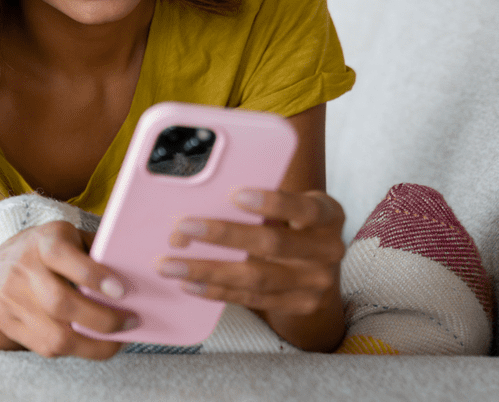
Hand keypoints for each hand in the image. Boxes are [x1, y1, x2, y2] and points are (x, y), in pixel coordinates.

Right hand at [0, 220, 134, 358]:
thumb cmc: (48, 250)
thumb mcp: (69, 237)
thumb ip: (97, 249)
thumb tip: (135, 266)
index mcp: (42, 241)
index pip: (61, 255)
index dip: (92, 274)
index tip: (122, 291)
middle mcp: (21, 268)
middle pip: (60, 302)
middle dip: (102, 319)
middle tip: (131, 321)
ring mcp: (11, 299)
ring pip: (56, 334)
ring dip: (95, 344)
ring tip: (119, 340)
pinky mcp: (7, 323)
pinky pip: (48, 347)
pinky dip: (79, 350)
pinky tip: (96, 344)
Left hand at [158, 189, 345, 318]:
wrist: (319, 267)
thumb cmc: (293, 222)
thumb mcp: (290, 205)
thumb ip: (258, 200)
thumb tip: (201, 195)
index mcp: (328, 215)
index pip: (302, 208)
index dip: (271, 202)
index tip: (234, 193)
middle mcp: (328, 250)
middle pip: (272, 244)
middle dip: (222, 235)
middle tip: (182, 228)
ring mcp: (316, 283)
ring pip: (256, 278)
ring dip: (207, 270)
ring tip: (169, 264)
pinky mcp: (299, 305)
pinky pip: (251, 299)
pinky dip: (216, 291)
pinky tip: (188, 283)